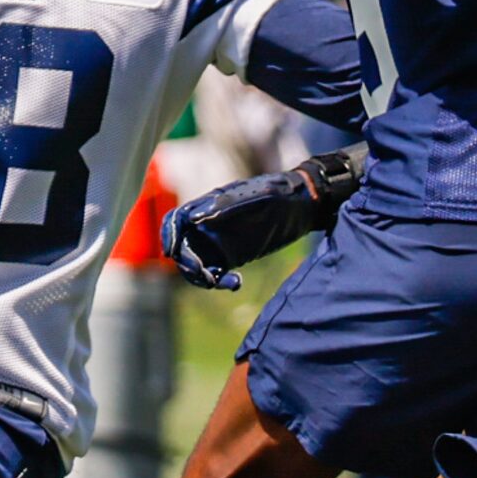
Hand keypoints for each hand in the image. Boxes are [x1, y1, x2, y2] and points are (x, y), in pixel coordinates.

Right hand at [161, 148, 364, 289]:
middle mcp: (209, 223)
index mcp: (210, 203)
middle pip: (183, 247)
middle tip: (207, 278)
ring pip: (197, 264)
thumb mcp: (258, 196)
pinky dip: (220, 282)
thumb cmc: (282, 194)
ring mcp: (220, 241)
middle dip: (188, 264)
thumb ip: (225, 206)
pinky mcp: (233, 256)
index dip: (169, 235)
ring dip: (202, 277)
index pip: (177, 219)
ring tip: (226, 283)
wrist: (307, 204)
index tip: (171, 253)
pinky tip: (237, 283)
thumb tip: (192, 218)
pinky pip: (216, 273)